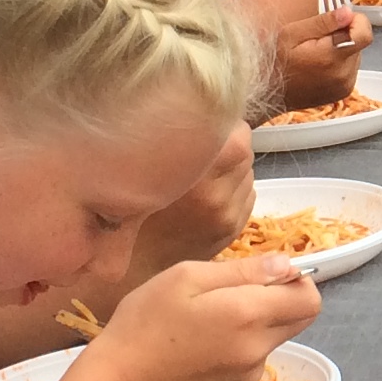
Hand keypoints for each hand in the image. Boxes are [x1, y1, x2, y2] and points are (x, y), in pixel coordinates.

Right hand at [75, 250, 321, 380]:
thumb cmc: (145, 321)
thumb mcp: (187, 277)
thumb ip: (244, 270)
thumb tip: (286, 265)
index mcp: (249, 314)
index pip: (310, 298)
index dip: (297, 280)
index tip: (267, 272)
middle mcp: (259, 348)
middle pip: (301, 319)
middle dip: (283, 299)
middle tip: (237, 291)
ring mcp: (249, 373)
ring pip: (276, 337)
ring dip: (259, 322)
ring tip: (209, 317)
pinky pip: (255, 357)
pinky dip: (242, 344)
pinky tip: (202, 342)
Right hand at [140, 123, 253, 262]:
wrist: (134, 263)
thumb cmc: (133, 210)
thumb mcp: (149, 169)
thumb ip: (183, 144)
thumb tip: (209, 117)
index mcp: (195, 177)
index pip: (240, 138)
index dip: (227, 127)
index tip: (208, 127)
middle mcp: (217, 198)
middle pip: (246, 154)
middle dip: (230, 147)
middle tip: (202, 151)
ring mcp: (228, 216)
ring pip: (247, 174)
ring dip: (233, 169)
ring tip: (203, 175)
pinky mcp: (234, 229)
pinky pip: (246, 195)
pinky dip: (234, 190)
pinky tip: (209, 195)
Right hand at [273, 4, 368, 98]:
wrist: (267, 92)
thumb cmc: (276, 61)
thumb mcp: (292, 34)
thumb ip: (323, 22)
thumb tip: (348, 12)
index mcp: (332, 57)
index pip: (364, 34)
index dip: (357, 21)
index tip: (341, 19)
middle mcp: (343, 74)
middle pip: (359, 43)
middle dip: (344, 35)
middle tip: (318, 38)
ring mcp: (345, 85)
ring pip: (355, 55)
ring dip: (341, 49)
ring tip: (317, 53)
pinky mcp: (344, 92)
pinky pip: (350, 68)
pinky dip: (339, 63)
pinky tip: (320, 65)